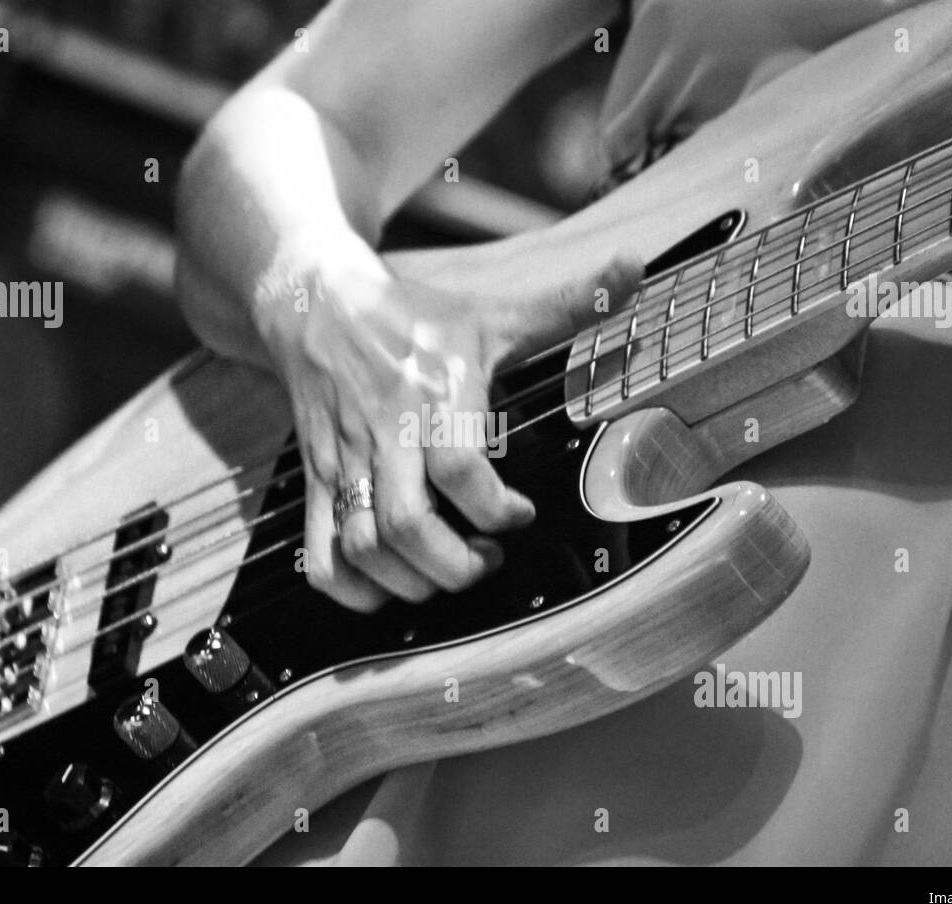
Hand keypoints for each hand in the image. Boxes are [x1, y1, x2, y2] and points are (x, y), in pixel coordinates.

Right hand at [182, 236, 641, 611]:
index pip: (459, 469)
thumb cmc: (410, 316)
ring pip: (360, 548)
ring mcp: (344, 462)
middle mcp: (383, 434)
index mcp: (432, 395)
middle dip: (453, 564)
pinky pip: (318, 553)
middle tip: (487, 559)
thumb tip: (635, 267)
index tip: (523, 513)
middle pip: (405, 524)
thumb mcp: (493, 312)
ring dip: (408, 581)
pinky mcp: (316, 479)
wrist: (316, 302)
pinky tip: (384, 586)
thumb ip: (568, 303)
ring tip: (444, 573)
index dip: (496, 507)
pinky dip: (348, 588)